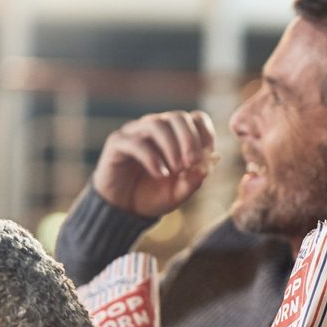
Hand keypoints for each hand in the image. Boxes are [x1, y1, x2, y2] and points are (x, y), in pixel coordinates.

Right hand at [92, 110, 216, 217]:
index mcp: (175, 135)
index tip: (209, 153)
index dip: (205, 132)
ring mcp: (135, 133)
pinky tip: (160, 174)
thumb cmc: (152, 196)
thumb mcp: (178, 193)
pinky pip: (136, 142)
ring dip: (171, 147)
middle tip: (192, 162)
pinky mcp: (117, 143)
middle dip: (189, 139)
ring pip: (156, 124)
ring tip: (176, 170)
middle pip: (177, 117)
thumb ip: (193, 181)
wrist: (123, 210)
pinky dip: (152, 158)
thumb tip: (208, 166)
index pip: (195, 118)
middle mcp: (155, 129)